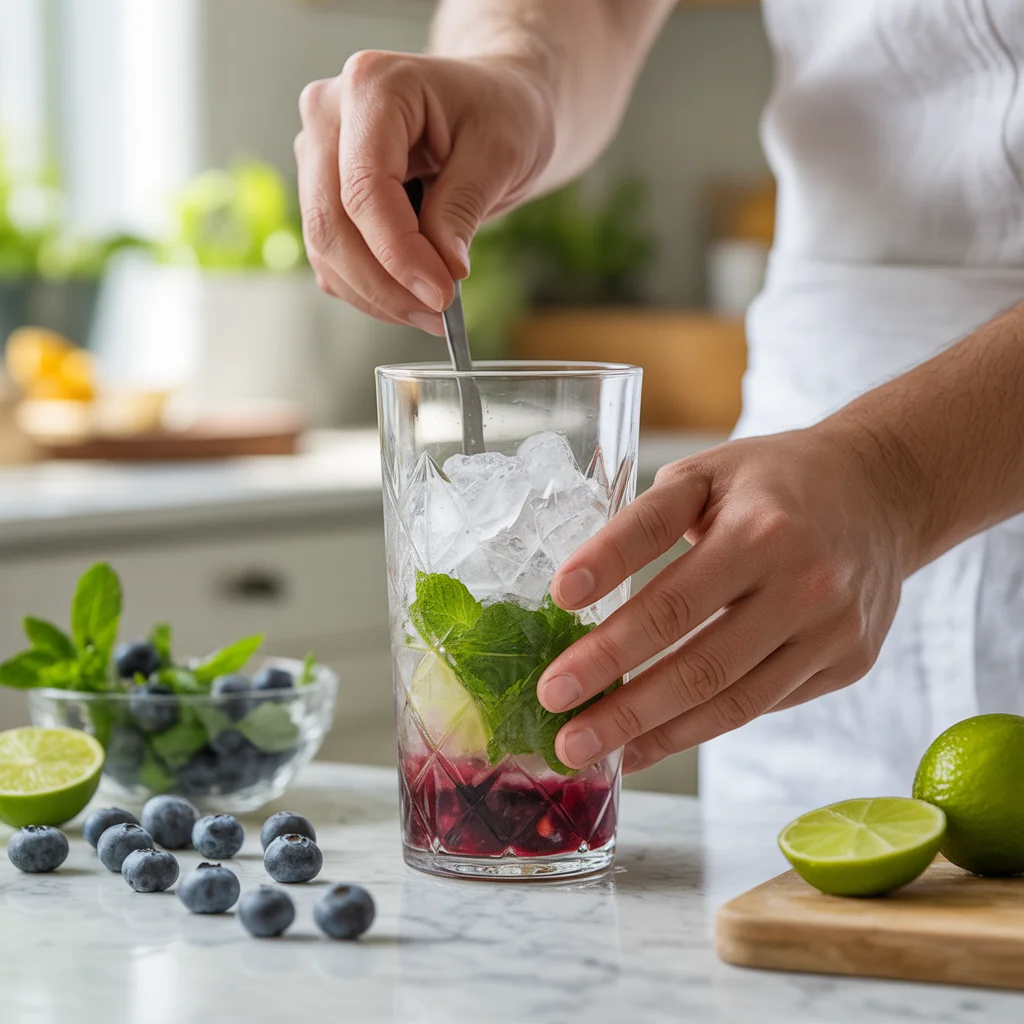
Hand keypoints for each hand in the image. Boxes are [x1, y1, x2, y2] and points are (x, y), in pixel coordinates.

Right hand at [294, 51, 554, 333]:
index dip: (399, 253)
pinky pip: (331, 257)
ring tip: (432, 312)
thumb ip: (462, 208)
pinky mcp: (322, 192)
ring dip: (377, 294)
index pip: (365, 189)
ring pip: (325, 248)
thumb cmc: (501, 111)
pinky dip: (369, 289)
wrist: (495, 103)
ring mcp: (318, 153)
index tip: (442, 295)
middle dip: (384, 285)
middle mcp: (329, 114)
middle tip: (437, 316)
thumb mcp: (500, 152)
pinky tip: (412, 296)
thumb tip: (442, 271)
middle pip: (332, 223)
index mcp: (372, 86)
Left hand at [537, 425, 912, 772]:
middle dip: (616, 697)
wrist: (882, 493)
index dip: (610, 606)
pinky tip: (645, 741)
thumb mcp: (707, 474)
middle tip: (553, 715)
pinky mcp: (846, 663)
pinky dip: (695, 730)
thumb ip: (645, 522)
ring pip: (727, 701)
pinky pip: (758, 706)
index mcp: (765, 529)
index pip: (673, 587)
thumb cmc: (775, 481)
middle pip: (696, 661)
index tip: (555, 609)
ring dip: (648, 732)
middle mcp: (805, 585)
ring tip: (585, 747)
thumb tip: (574, 589)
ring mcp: (831, 632)